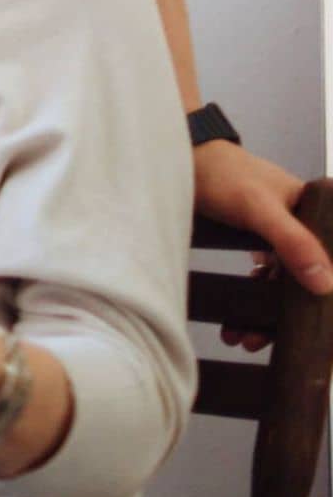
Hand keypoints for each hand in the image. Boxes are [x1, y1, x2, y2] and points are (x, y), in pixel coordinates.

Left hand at [193, 141, 331, 338]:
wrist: (179, 156)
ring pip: (280, 281)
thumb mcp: (258, 208)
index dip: (322, 293)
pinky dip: (251, 294)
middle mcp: (301, 223)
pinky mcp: (253, 237)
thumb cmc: (222, 173)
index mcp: (314, 211)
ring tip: (242, 337)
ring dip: (262, 310)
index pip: (328, 261)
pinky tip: (239, 315)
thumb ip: (292, 242)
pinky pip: (262, 274)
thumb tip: (326, 283)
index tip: (311, 327)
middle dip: (283, 314)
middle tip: (257, 340)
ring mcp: (277, 232)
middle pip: (304, 278)